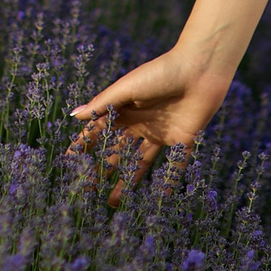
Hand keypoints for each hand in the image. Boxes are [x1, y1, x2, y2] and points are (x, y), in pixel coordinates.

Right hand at [69, 47, 235, 203]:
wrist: (201, 69)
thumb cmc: (161, 72)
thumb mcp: (128, 87)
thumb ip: (103, 103)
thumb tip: (74, 115)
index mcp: (127, 108)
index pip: (101, 131)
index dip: (85, 145)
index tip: (69, 161)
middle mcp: (142, 123)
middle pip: (119, 151)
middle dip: (103, 169)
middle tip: (88, 190)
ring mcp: (162, 133)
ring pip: (141, 163)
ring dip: (127, 181)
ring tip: (112, 202)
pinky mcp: (183, 140)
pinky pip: (175, 166)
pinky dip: (167, 183)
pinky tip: (159, 199)